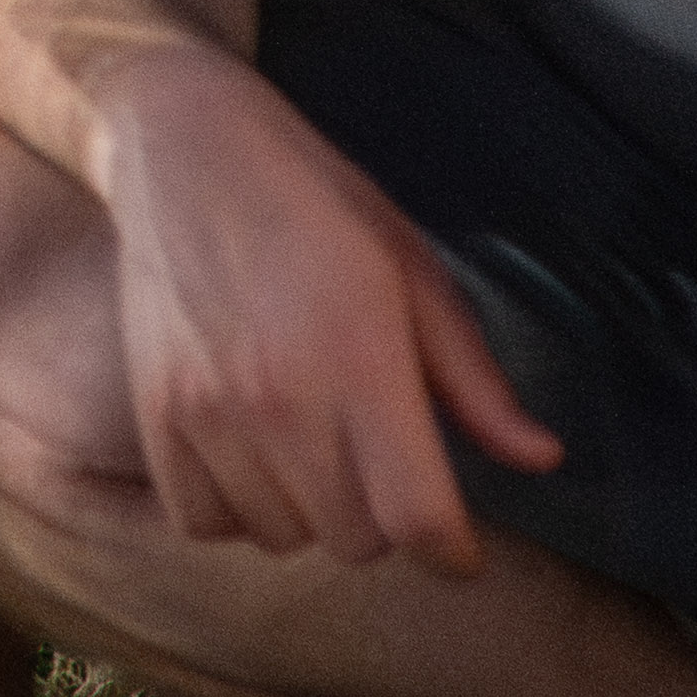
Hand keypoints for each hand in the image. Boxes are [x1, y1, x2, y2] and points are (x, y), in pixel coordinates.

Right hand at [94, 48, 560, 570]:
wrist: (184, 145)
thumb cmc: (314, 201)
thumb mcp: (413, 270)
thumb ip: (475, 379)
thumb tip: (541, 458)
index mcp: (359, 358)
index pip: (416, 518)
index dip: (453, 551)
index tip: (458, 545)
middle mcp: (279, 396)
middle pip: (355, 540)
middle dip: (384, 516)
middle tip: (378, 458)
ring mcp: (207, 409)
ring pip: (282, 537)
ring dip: (310, 512)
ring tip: (312, 447)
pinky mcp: (154, 411)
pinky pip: (204, 522)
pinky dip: (236, 509)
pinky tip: (253, 457)